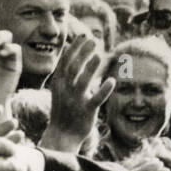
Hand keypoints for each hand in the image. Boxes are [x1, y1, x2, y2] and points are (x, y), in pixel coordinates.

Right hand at [44, 35, 113, 152]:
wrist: (62, 136)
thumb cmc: (64, 110)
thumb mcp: (60, 91)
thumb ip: (66, 75)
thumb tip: (74, 55)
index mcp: (59, 84)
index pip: (65, 61)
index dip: (74, 47)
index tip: (83, 34)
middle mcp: (66, 91)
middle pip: (73, 67)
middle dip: (82, 52)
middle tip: (93, 40)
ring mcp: (75, 102)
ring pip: (83, 82)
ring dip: (91, 67)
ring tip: (99, 54)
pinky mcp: (86, 112)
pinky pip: (96, 100)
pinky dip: (104, 90)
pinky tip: (112, 81)